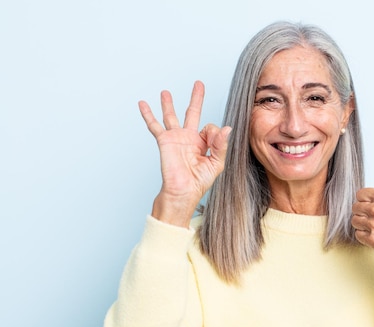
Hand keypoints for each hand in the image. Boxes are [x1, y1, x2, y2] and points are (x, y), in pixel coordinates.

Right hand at [139, 81, 230, 226]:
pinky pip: (154, 125)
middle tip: (198, 83)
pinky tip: (143, 104)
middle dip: (196, 98)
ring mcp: (176, 138)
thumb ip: (221, 145)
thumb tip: (226, 128)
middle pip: (192, 112)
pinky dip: (148, 114)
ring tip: (165, 92)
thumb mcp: (216, 164)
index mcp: (203, 143)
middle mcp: (189, 138)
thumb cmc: (199, 182)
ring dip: (168, 103)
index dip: (214, 133)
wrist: (183, 192)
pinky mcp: (165, 141)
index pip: (211, 128)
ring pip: (171, 115)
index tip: (212, 142)